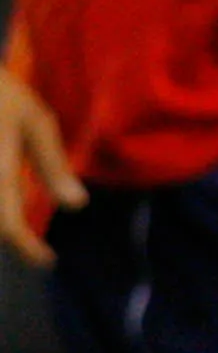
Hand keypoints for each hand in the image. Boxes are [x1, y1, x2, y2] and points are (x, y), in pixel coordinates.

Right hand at [0, 70, 81, 267]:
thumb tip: (76, 204)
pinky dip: (2, 203)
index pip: (7, 225)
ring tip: (20, 224)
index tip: (47, 261)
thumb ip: (51, 164)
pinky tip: (11, 194)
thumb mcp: (34, 121)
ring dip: (3, 219)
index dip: (26, 248)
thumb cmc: (1, 92)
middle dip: (10, 234)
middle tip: (33, 243)